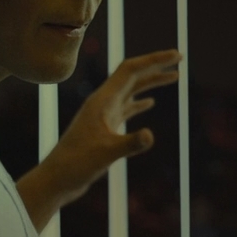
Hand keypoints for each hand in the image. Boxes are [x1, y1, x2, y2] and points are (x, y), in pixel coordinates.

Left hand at [17, 49, 179, 230]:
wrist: (57, 180)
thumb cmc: (76, 166)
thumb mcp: (106, 155)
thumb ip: (129, 144)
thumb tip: (150, 135)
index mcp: (102, 100)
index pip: (131, 70)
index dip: (154, 60)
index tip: (176, 55)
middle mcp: (103, 102)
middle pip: (133, 75)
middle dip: (156, 65)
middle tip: (180, 59)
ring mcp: (103, 114)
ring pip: (131, 90)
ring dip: (152, 82)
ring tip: (174, 77)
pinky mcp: (104, 127)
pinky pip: (126, 107)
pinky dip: (140, 102)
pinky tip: (151, 102)